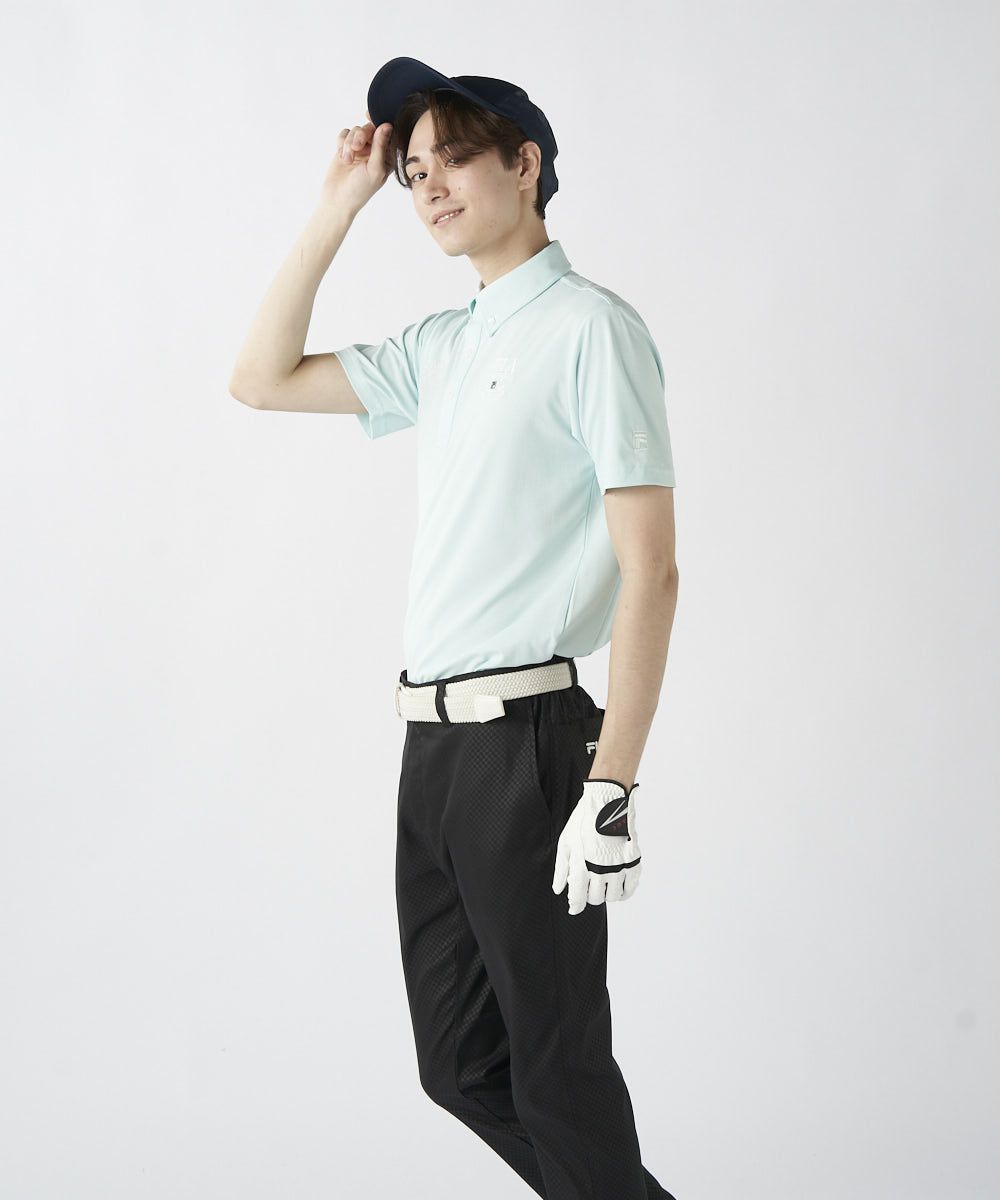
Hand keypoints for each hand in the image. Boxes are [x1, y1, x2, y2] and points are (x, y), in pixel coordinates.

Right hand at [320, 110, 393, 214]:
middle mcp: (375, 151)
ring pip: (357, 130)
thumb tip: (386, 125)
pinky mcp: (346, 147)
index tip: (371, 118)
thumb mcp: (375, 169)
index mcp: (387, 157)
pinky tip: (342, 156)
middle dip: (362, 135)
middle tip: (357, 147)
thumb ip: (380, 147)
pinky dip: (342, 143)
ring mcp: (360, 149)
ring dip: (350, 142)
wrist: (337, 199)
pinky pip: (345, 133)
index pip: (388, 134)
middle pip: (371, 128)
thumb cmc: (360, 189)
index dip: (381, 124)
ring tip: (348, 159)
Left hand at [552, 779, 641, 915]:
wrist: (606, 801)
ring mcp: (619, 866)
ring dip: (605, 893)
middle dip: (589, 895)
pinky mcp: (633, 861)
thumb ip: (561, 869)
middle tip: (588, 885)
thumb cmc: (583, 821)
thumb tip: (558, 890)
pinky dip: (623, 892)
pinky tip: (617, 886)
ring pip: (612, 896)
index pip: (578, 897)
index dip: (575, 905)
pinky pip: (630, 888)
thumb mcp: (565, 842)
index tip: (574, 907)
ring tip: (602, 883)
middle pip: (596, 898)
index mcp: (582, 864)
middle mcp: (601, 869)